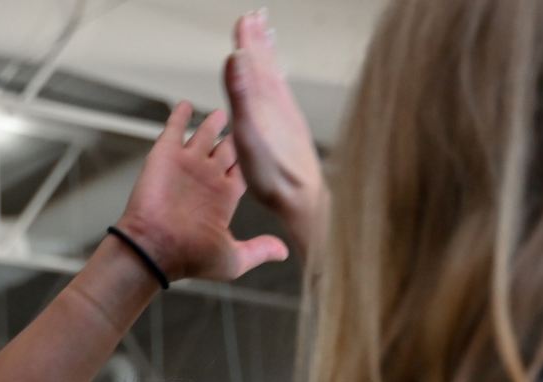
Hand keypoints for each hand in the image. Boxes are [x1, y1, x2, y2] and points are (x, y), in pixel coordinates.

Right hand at [113, 102, 286, 283]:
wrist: (154, 248)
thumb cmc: (190, 257)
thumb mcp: (233, 259)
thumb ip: (259, 250)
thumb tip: (284, 252)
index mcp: (224, 197)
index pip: (243, 171)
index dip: (254, 160)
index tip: (265, 148)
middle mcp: (207, 178)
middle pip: (226, 150)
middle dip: (236, 138)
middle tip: (245, 122)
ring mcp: (187, 165)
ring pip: (204, 137)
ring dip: (212, 124)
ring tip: (222, 112)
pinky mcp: (166, 155)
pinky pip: (174, 129)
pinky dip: (179, 116)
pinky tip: (185, 105)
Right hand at [223, 10, 325, 247]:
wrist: (304, 201)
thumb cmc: (276, 175)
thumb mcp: (250, 133)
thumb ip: (242, 94)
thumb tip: (238, 56)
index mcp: (267, 101)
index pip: (255, 61)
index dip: (248, 38)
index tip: (245, 17)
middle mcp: (279, 105)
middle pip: (267, 64)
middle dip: (259, 40)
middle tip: (256, 17)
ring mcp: (286, 117)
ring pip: (275, 77)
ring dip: (269, 57)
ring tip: (267, 40)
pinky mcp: (289, 131)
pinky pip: (280, 97)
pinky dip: (276, 83)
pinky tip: (277, 87)